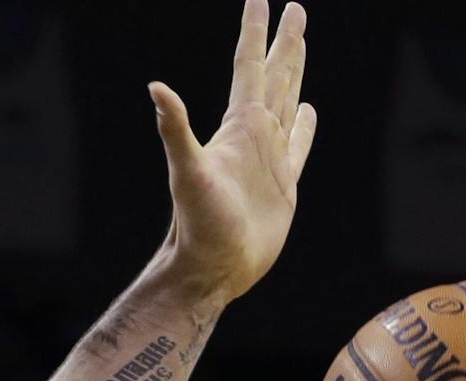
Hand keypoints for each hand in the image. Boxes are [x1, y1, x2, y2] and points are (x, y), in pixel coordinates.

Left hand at [151, 0, 316, 302]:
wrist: (213, 268)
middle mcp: (255, 137)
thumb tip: (155, 88)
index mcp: (237, 127)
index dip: (254, 32)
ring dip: (295, 73)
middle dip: (284, 42)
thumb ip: (175, 129)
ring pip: (288, 102)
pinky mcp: (284, 186)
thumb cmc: (197, 225)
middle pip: (274, 76)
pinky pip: (300, 146)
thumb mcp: (187, 172)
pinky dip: (306, 126)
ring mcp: (270, 159)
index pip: (247, 67)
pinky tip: (309, 111)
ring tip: (300, 43)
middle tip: (294, 8)